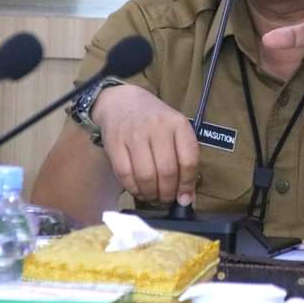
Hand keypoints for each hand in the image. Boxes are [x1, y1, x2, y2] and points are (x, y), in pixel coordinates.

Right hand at [92, 85, 198, 205]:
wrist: (121, 102)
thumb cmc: (154, 121)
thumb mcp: (175, 130)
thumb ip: (184, 159)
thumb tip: (187, 197)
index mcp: (178, 124)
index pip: (188, 160)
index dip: (187, 185)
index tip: (184, 198)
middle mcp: (157, 128)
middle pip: (167, 171)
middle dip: (167, 193)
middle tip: (166, 199)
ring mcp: (135, 135)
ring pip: (146, 176)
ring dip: (151, 194)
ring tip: (153, 196)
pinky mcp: (115, 143)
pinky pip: (125, 175)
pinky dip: (133, 189)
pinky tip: (138, 190)